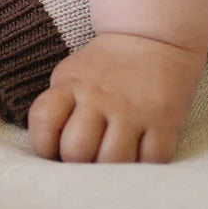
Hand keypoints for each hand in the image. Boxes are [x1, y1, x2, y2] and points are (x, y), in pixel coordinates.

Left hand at [27, 32, 204, 162]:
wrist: (152, 37)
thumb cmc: (104, 68)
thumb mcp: (72, 75)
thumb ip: (58, 109)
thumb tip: (50, 153)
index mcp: (71, 84)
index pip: (43, 120)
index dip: (43, 145)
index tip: (54, 151)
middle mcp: (99, 96)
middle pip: (76, 151)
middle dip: (77, 164)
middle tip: (88, 158)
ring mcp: (132, 110)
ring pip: (112, 162)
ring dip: (110, 171)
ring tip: (112, 160)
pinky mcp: (164, 121)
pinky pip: (150, 162)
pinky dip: (143, 166)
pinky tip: (139, 154)